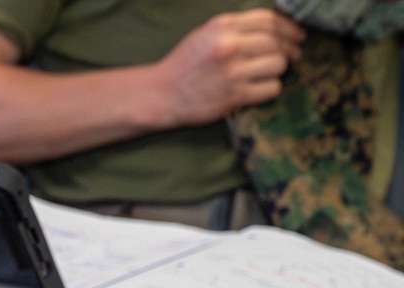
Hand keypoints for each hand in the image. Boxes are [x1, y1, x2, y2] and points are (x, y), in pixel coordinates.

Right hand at [154, 8, 303, 126]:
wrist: (161, 95)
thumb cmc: (185, 64)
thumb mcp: (205, 34)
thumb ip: (236, 27)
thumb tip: (276, 28)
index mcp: (222, 26)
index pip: (269, 20)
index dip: (289, 27)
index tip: (297, 35)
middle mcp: (229, 46)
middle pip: (277, 42)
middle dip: (290, 49)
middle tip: (293, 56)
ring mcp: (232, 72)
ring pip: (278, 64)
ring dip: (279, 69)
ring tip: (268, 73)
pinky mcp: (234, 96)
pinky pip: (271, 88)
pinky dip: (270, 88)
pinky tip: (259, 88)